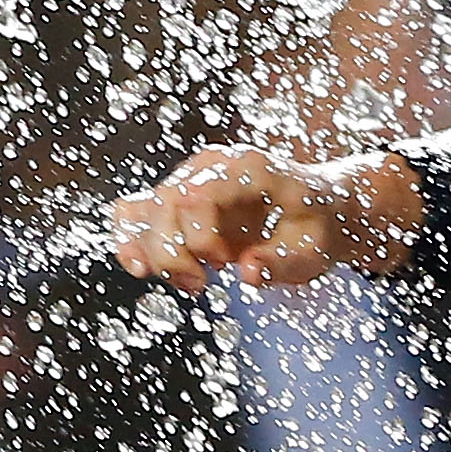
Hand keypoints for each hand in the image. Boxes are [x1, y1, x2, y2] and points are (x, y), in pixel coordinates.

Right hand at [107, 146, 417, 294]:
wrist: (319, 208)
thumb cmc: (316, 225)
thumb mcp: (314, 247)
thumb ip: (283, 261)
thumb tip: (248, 273)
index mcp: (247, 167)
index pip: (196, 195)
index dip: (199, 238)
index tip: (223, 265)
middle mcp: (210, 166)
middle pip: (163, 204)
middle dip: (172, 254)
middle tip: (201, 285)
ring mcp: (189, 180)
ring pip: (142, 209)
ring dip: (151, 253)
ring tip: (186, 280)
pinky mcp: (176, 199)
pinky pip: (135, 212)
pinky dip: (130, 240)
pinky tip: (141, 269)